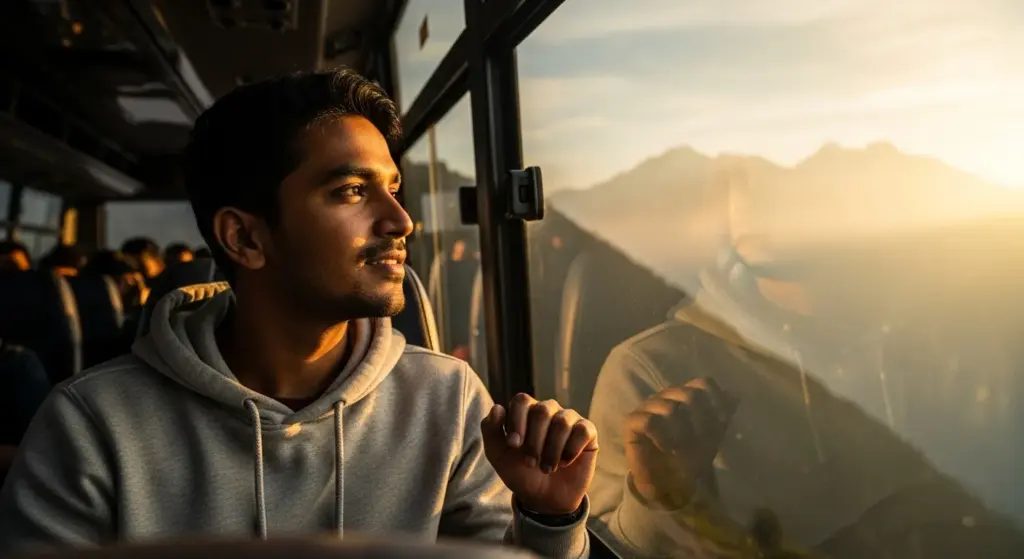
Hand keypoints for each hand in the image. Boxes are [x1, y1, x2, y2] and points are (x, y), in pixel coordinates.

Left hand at [481, 393, 598, 514]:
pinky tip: (565, 462)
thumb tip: (497, 407)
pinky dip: (571, 450)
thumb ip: (491, 431)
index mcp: (526, 411)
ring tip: (548, 468)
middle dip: (534, 441)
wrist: (544, 498)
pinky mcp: (587, 432)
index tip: (513, 445)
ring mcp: (569, 419)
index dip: (517, 421)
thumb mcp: (498, 455)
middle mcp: (548, 410)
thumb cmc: (521, 473)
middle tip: (530, 463)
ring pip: (562, 422)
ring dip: (552, 450)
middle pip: (542, 411)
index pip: (522, 400)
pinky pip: (582, 431)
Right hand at [625, 377, 738, 508]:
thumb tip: (736, 394)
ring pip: (669, 408)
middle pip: (689, 395)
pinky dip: (662, 437)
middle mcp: (666, 396)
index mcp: (685, 395)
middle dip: (700, 422)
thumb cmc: (691, 457)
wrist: (669, 483)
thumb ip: (723, 414)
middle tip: (699, 441)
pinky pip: (650, 421)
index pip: (703, 384)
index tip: (721, 424)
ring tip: (681, 447)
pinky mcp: (632, 422)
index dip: (716, 402)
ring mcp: (647, 407)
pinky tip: (666, 447)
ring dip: (681, 433)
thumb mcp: (713, 436)